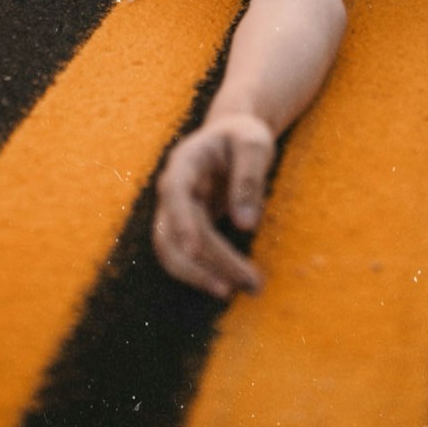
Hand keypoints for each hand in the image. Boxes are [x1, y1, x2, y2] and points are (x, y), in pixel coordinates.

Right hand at [154, 113, 274, 298]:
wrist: (232, 136)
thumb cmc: (244, 137)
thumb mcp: (254, 144)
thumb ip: (250, 178)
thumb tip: (245, 226)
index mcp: (184, 162)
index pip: (175, 193)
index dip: (181, 221)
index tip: (195, 249)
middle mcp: (173, 189)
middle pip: (177, 231)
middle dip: (211, 261)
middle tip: (252, 283)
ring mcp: (175, 211)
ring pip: (173, 251)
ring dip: (203, 275)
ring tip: (245, 289)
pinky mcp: (185, 228)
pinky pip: (185, 256)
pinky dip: (204, 273)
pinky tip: (231, 284)